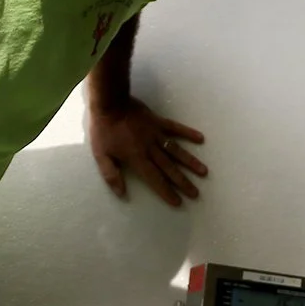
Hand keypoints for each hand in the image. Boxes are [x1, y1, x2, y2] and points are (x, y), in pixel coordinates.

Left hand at [87, 98, 206, 206]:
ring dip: (190, 162)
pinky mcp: (158, 121)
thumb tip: (121, 193)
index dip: (166, 191)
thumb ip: (111, 175)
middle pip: (169, 168)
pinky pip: (176, 128)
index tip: (178, 202)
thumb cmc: (103, 131)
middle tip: (195, 193)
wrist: (109, 103)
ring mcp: (156, 134)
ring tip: (203, 172)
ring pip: (176, 151)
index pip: (154, 179)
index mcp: (137, 158)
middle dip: (183, 182)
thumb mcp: (100, 155)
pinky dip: (188, 133)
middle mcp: (150, 149)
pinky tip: (200, 138)